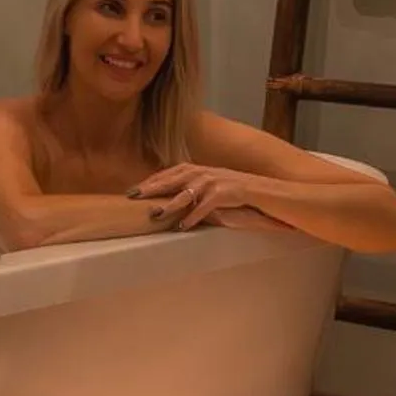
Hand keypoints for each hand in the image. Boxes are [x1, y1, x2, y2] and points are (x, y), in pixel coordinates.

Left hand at [133, 163, 264, 231]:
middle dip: (151, 187)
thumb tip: (169, 201)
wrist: (263, 190)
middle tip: (133, 196)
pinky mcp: (224, 193)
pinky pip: (204, 206)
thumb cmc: (233, 191)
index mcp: (197, 169)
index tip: (133, 190)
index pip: (169, 173)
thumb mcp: (209, 185)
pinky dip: (192, 216)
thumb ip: (191, 189)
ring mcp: (213, 181)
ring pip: (186, 193)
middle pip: (172, 179)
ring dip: (169, 204)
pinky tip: (182, 226)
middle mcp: (203, 172)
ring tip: (155, 214)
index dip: (151, 181)